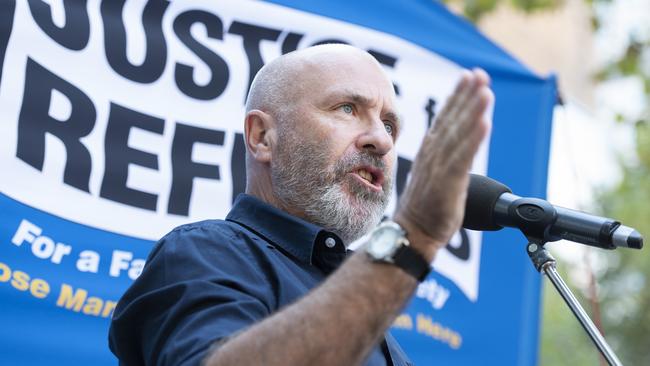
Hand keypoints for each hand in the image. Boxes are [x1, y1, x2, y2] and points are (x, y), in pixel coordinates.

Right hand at [394, 69, 492, 259]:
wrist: (413, 232)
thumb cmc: (425, 207)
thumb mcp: (434, 175)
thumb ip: (444, 157)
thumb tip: (456, 147)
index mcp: (430, 151)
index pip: (445, 118)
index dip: (458, 96)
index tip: (469, 76)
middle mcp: (433, 154)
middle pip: (452, 119)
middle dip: (467, 95)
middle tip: (479, 74)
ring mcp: (439, 167)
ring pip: (459, 134)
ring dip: (473, 110)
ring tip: (485, 91)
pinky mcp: (447, 182)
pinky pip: (462, 157)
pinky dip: (473, 139)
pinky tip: (484, 123)